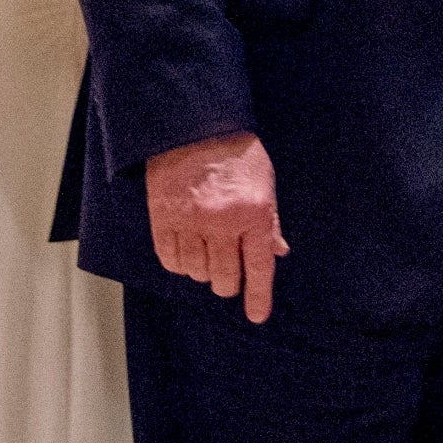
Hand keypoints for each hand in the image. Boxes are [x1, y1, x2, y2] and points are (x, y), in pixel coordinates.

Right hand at [145, 131, 289, 321]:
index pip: (258, 266)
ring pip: (196, 272)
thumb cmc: (236, 153)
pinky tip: (186, 254)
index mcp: (254, 213)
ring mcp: (191, 221)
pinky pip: (171, 259)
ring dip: (202, 272)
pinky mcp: (163, 218)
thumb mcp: (265, 183)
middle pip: (225, 277)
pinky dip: (179, 264)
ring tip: (206, 256)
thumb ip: (270, 222)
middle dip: (228, 283)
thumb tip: (278, 253)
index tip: (256, 316)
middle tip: (227, 277)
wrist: (194, 125)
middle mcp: (223, 222)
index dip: (258, 296)